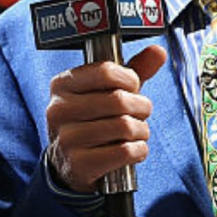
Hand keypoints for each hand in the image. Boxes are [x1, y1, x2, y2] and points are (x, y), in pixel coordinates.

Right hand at [45, 44, 166, 192]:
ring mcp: (66, 138)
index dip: (130, 79)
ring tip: (137, 132)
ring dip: (141, 130)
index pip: (106, 71)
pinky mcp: (78, 164)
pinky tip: (133, 149)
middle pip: (118, 100)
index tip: (133, 87)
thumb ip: (133, 70)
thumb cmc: (92, 120)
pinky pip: (125, 152)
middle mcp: (59, 110)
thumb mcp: (107, 92)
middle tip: (141, 112)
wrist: (70, 164)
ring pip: (124, 126)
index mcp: (62, 84)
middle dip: (141, 107)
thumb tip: (158, 51)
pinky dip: (139, 150)